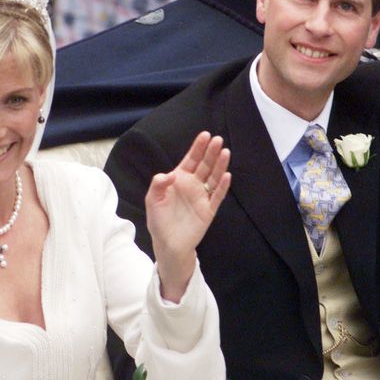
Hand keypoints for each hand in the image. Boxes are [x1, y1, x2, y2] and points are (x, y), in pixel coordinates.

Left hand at [146, 131, 230, 301]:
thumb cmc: (159, 221)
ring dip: (220, 165)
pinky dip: (223, 186)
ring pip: (214, 178)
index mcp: (179, 180)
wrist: (167, 244)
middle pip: (205, 165)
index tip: (205, 135)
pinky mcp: (208, 210)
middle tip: (218, 140)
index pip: (191, 160)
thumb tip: (170, 174)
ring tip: (225, 152)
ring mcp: (202, 197)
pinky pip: (217, 196)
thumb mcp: (152, 200)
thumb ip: (158, 184)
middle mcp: (193, 185)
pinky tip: (227, 175)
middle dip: (211, 152)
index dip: (198, 148)